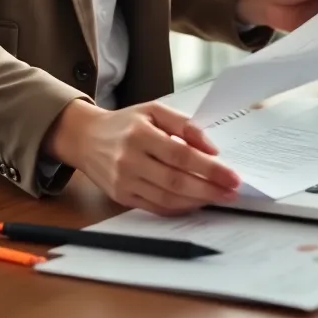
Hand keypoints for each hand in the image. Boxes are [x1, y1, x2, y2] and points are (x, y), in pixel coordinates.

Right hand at [46, 99, 240, 214]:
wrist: (85, 138)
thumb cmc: (125, 123)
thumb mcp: (153, 110)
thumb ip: (184, 124)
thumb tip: (211, 148)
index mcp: (140, 133)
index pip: (181, 154)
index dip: (208, 168)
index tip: (231, 175)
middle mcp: (129, 159)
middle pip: (176, 180)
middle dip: (208, 188)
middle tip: (232, 191)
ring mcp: (124, 181)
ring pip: (167, 198)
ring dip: (197, 200)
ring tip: (218, 197)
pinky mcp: (121, 197)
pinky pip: (155, 207)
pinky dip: (178, 207)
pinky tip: (195, 202)